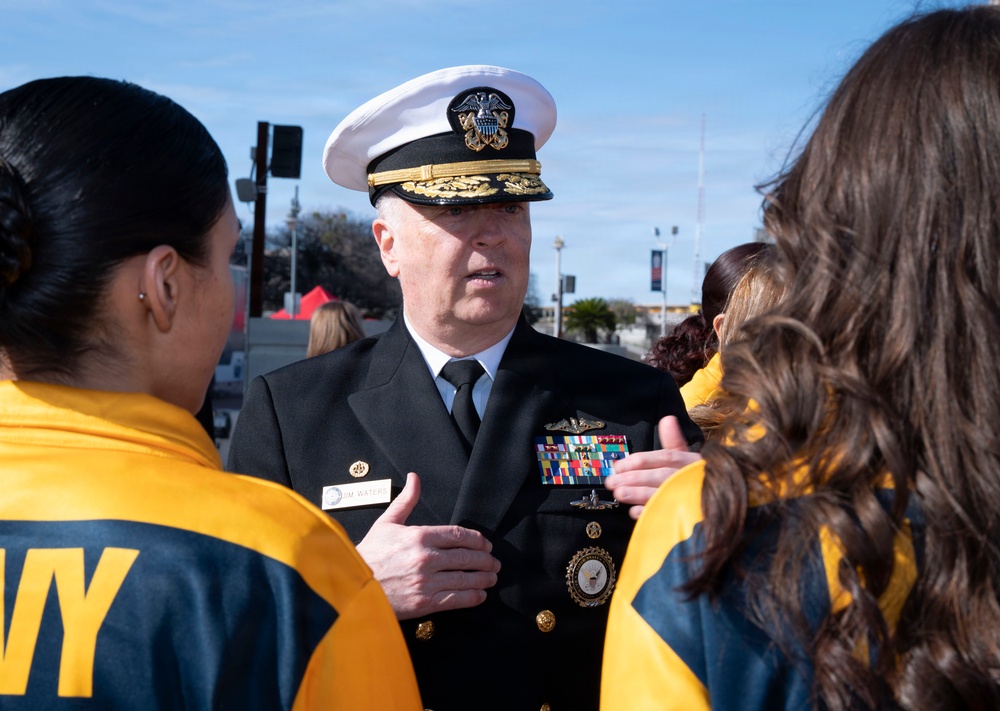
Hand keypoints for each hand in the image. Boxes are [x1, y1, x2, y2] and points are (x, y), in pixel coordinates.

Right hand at [356, 472, 500, 619]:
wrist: (351, 587)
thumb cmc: (369, 553)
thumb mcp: (386, 522)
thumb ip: (406, 500)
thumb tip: (414, 477)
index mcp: (419, 535)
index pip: (459, 535)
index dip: (477, 540)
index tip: (485, 544)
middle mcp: (426, 557)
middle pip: (467, 556)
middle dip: (485, 559)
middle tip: (494, 562)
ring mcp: (426, 581)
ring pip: (465, 578)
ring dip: (483, 578)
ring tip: (492, 577)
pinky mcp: (424, 603)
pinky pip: (456, 599)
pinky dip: (472, 597)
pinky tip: (480, 595)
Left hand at [604, 415, 701, 519]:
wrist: (721, 505)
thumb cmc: (696, 478)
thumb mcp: (687, 458)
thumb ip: (674, 441)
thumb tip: (668, 419)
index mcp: (691, 462)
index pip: (666, 458)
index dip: (642, 460)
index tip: (620, 465)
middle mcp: (692, 478)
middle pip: (661, 476)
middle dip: (634, 478)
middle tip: (611, 482)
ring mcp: (691, 499)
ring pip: (662, 494)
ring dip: (638, 494)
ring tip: (618, 494)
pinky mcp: (689, 517)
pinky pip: (667, 516)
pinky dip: (649, 513)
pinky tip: (633, 511)